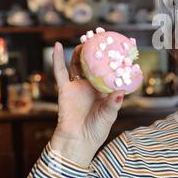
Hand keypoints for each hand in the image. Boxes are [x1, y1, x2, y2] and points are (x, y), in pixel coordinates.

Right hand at [50, 42, 124, 165]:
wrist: (77, 142)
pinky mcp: (65, 89)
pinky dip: (57, 58)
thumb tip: (121, 92)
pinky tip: (56, 46)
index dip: (113, 59)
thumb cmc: (96, 130)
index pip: (110, 70)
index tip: (119, 46)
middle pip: (94, 63)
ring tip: (84, 38)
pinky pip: (60, 71)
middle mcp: (92, 85)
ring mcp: (78, 86)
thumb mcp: (109, 115)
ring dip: (80, 51)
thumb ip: (114, 104)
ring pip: (78, 64)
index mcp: (105, 90)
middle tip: (100, 36)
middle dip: (96, 50)